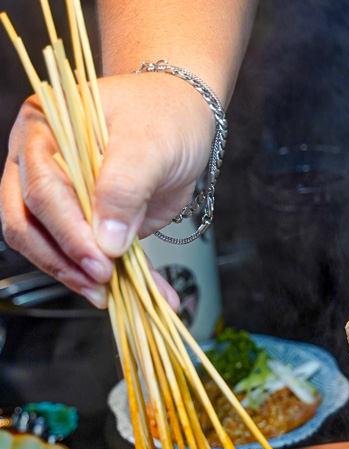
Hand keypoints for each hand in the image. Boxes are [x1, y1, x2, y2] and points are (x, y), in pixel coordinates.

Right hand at [0, 72, 214, 307]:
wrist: (185, 122)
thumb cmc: (164, 117)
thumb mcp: (149, 143)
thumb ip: (124, 187)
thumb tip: (105, 240)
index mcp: (44, 130)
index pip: (40, 188)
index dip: (67, 229)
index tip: (99, 260)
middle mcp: (39, 163)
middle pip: (27, 223)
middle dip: (63, 259)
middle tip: (102, 281)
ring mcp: (60, 198)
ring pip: (46, 247)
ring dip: (78, 277)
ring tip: (114, 295)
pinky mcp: (85, 224)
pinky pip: (86, 259)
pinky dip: (110, 281)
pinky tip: (136, 294)